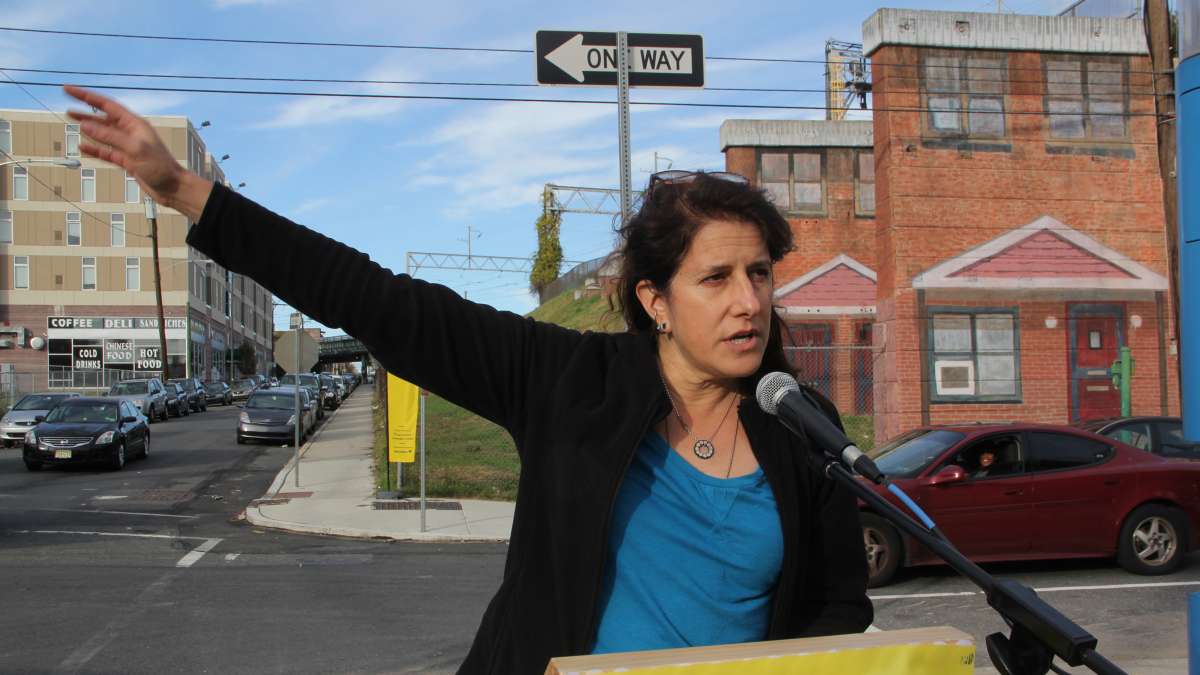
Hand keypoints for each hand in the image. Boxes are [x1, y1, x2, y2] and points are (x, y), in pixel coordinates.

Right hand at [62, 85, 211, 220]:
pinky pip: (107, 152)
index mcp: (135, 124)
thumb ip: (110, 136)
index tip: (69, 90)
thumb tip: (86, 125)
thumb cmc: (160, 167)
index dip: (87, 96)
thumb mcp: (135, 149)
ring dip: (88, 127)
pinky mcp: (127, 161)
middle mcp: (131, 132)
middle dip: (85, 110)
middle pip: (104, 117)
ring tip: (71, 120)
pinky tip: (82, 147)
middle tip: (67, 105)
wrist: (173, 188)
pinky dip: (94, 149)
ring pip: (104, 134)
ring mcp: (128, 147)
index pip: (107, 105)